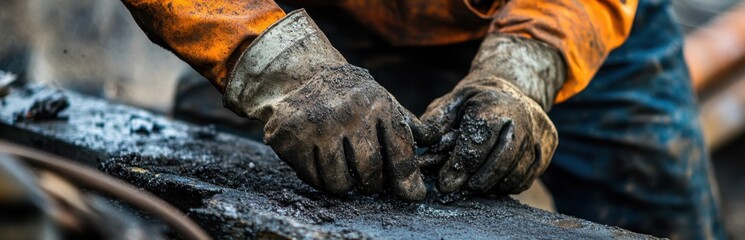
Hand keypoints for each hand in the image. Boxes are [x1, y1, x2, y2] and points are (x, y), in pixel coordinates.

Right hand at [223, 10, 424, 200]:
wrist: (300, 76)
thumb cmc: (350, 95)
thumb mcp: (381, 100)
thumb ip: (407, 124)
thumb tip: (436, 142)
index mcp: (376, 104)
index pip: (399, 151)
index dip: (407, 179)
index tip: (413, 195)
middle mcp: (348, 114)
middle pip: (369, 172)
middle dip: (372, 184)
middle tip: (369, 180)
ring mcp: (317, 127)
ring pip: (340, 182)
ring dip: (345, 184)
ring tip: (344, 169)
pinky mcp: (291, 140)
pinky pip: (314, 179)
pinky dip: (321, 179)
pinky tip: (322, 162)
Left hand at [416, 75, 557, 194]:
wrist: (512, 91)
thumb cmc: (474, 102)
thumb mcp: (450, 103)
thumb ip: (434, 123)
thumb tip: (422, 143)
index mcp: (493, 103)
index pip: (478, 140)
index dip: (459, 166)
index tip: (444, 184)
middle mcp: (522, 116)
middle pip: (501, 161)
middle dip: (476, 180)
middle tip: (458, 189)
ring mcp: (539, 133)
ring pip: (515, 174)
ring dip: (491, 186)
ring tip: (472, 185)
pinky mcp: (548, 148)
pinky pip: (527, 178)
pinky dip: (506, 185)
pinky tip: (491, 181)